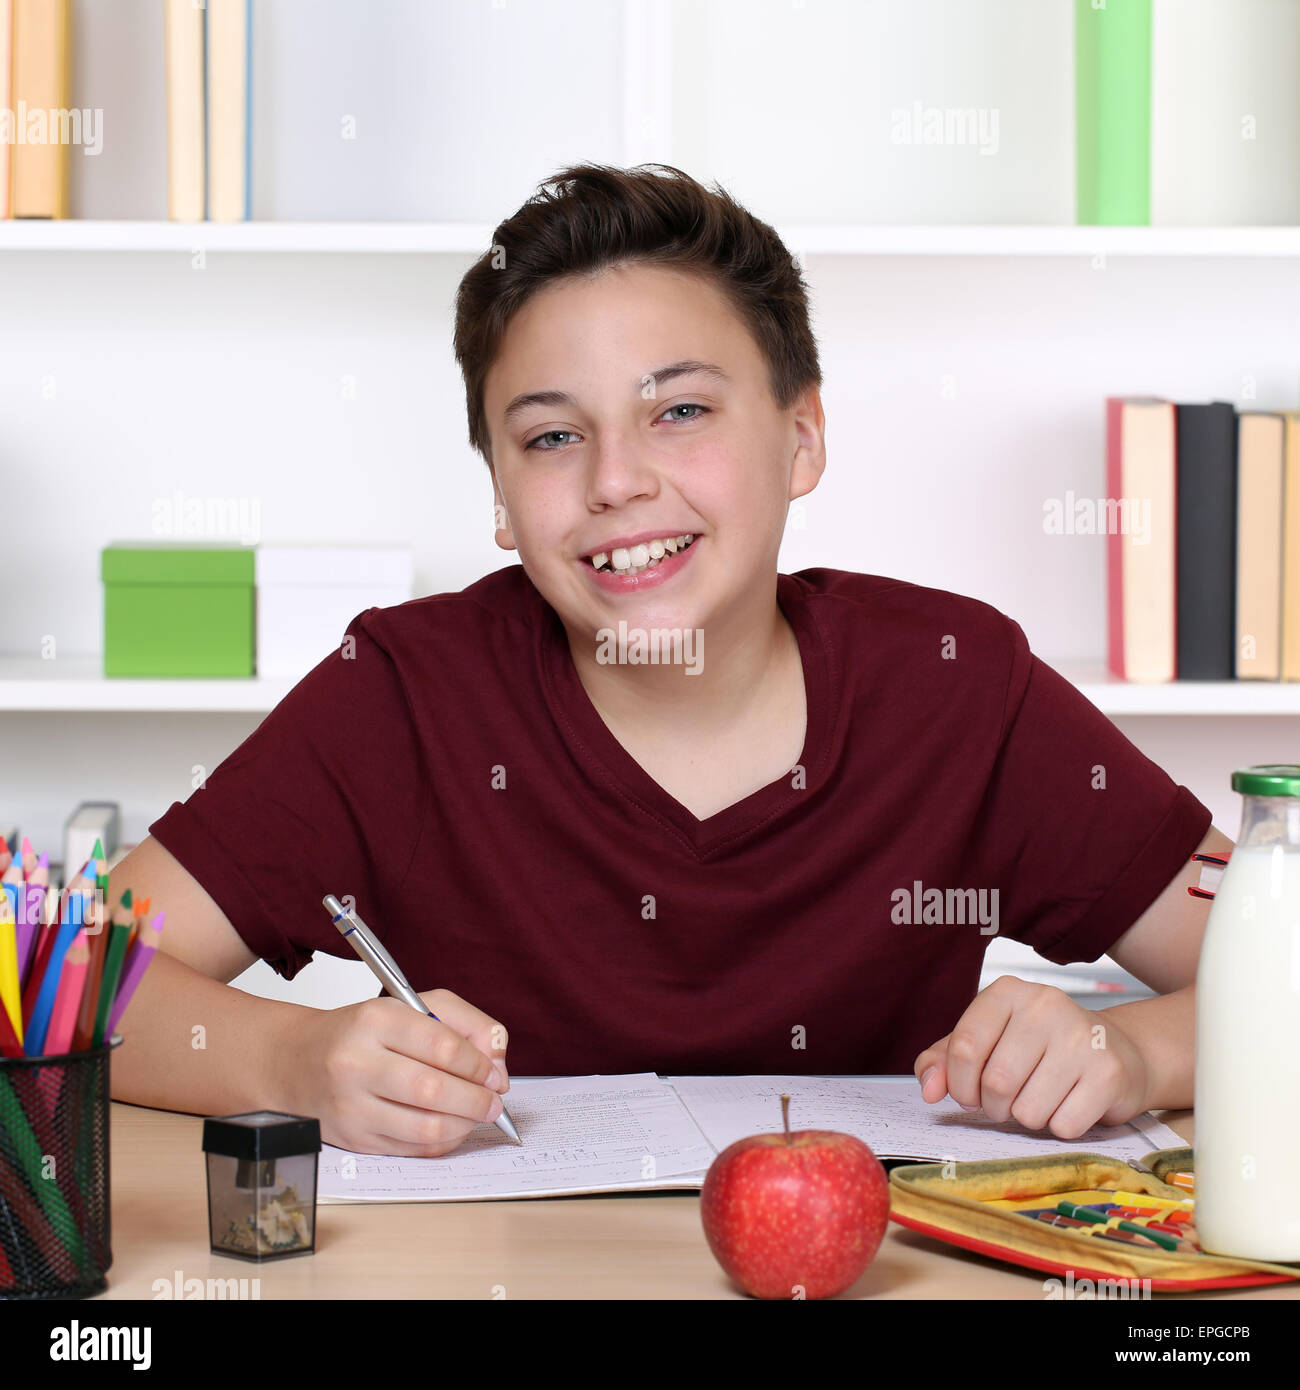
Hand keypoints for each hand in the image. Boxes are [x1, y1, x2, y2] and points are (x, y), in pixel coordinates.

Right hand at [287, 987, 510, 1156]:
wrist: (296, 1060)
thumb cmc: (362, 1032)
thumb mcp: (413, 1006)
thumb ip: (465, 1024)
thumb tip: (497, 1065)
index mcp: (375, 1020)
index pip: (442, 1046)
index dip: (479, 1065)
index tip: (495, 1074)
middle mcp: (357, 1062)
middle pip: (433, 1090)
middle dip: (476, 1100)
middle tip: (494, 1101)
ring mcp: (351, 1105)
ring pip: (424, 1127)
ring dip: (464, 1125)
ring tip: (478, 1115)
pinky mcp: (353, 1139)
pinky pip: (411, 1149)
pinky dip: (442, 1142)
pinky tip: (452, 1128)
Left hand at [913, 975, 1149, 1138]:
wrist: (1116, 1050)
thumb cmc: (1039, 1048)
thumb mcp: (987, 1042)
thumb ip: (945, 1060)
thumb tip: (930, 1090)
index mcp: (1007, 992)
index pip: (963, 1047)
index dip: (959, 1084)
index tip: (968, 1094)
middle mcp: (1045, 1005)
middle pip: (996, 1082)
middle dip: (994, 1106)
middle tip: (1006, 1102)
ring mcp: (1081, 1037)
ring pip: (1028, 1110)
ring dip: (1028, 1117)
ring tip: (1042, 1097)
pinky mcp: (1107, 1072)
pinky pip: (1063, 1125)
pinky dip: (1060, 1126)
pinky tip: (1071, 1102)